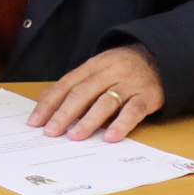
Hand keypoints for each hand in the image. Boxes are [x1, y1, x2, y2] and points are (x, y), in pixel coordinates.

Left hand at [27, 46, 164, 142]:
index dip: (49, 103)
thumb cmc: (119, 69)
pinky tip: (110, 137)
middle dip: (64, 113)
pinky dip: (121, 124)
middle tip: (51, 131)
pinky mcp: (147, 96)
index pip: (66, 85)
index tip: (35, 121)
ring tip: (74, 136)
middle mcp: (108, 73)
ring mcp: (128, 84)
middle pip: (82, 93)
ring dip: (88, 120)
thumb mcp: (95, 70)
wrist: (158, 57)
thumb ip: (72, 86)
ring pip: (105, 102)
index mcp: (91, 67)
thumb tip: (44, 100)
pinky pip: (133, 111)